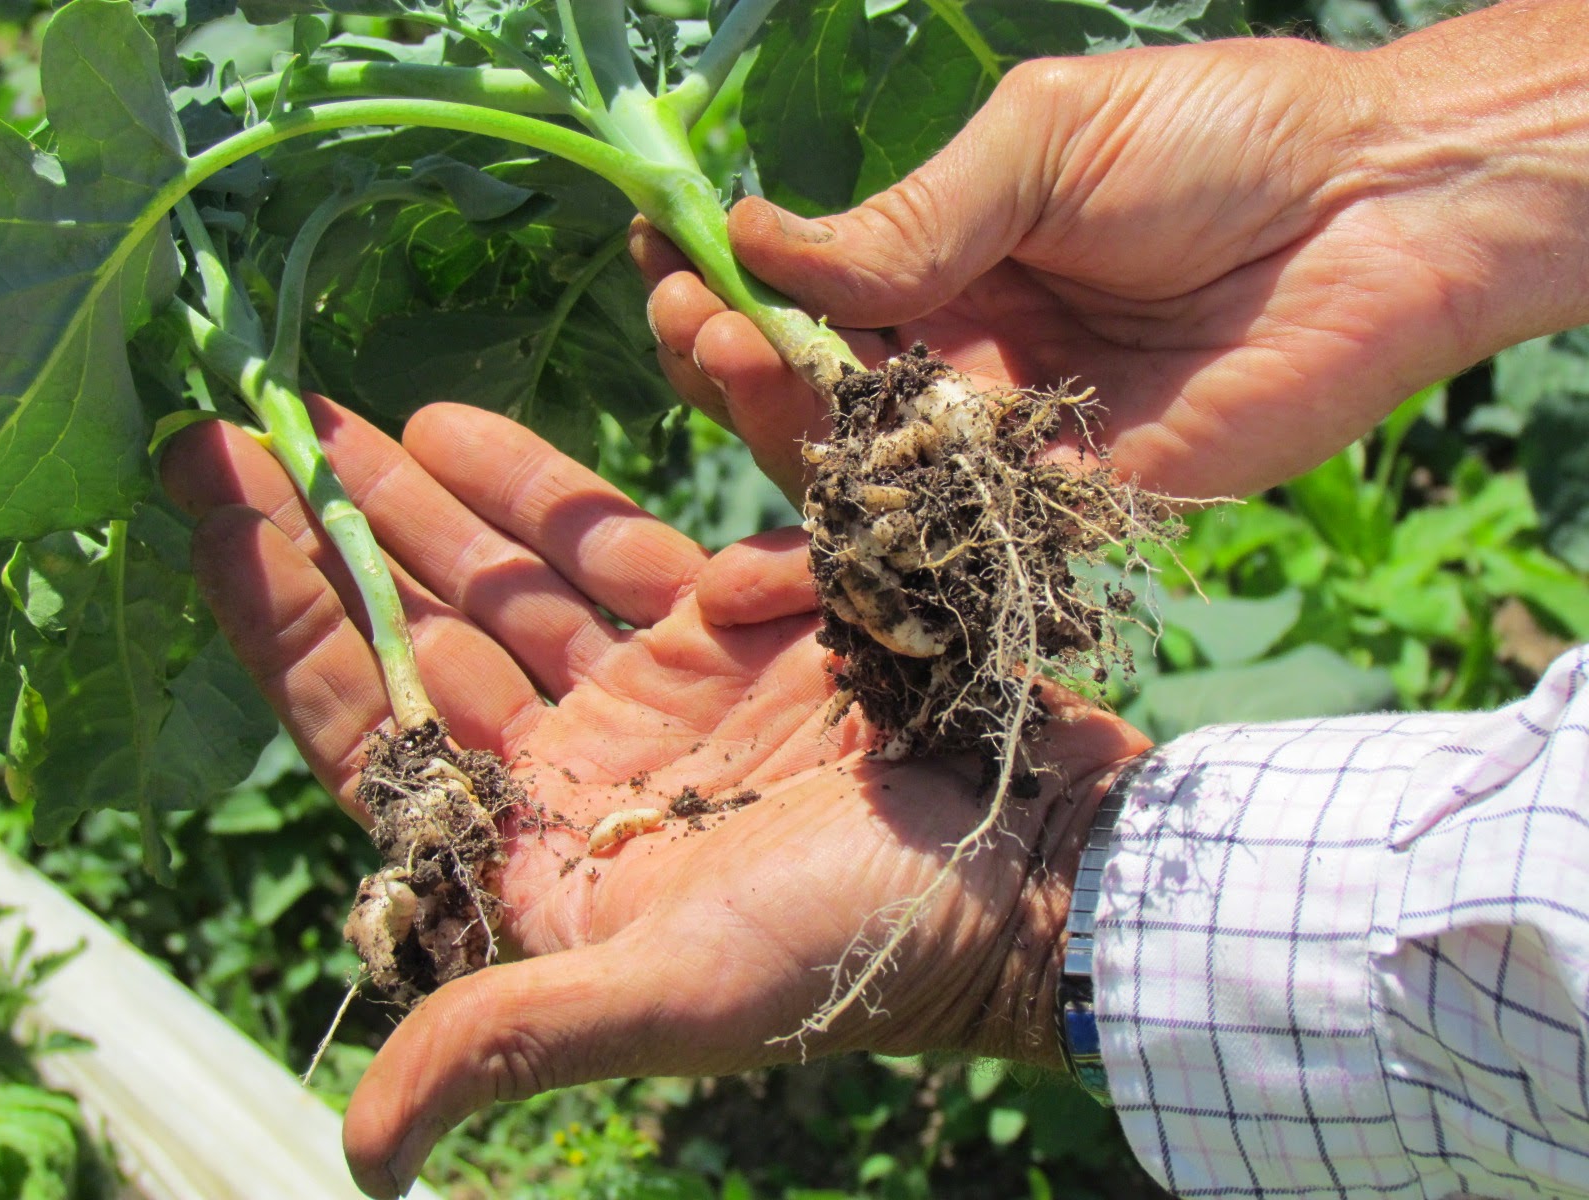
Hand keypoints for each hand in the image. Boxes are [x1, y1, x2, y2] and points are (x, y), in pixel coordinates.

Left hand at [161, 401, 1147, 1197]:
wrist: (1038, 866)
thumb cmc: (864, 944)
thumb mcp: (679, 995)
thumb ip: (513, 1037)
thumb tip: (358, 1157)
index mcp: (544, 858)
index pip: (375, 726)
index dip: (284, 624)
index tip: (210, 510)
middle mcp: (586, 773)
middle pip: (429, 638)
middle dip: (337, 544)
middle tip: (243, 438)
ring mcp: (660, 695)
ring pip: (516, 581)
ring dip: (428, 506)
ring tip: (340, 421)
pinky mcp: (735, 632)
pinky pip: (622, 542)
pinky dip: (551, 490)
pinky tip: (474, 431)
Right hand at [640, 18, 1588, 501]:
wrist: (1381, 215)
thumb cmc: (1217, 143)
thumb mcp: (1040, 145)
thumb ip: (910, 218)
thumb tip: (755, 237)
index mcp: (948, 262)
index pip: (808, 291)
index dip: (730, 282)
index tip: (663, 258)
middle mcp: (962, 358)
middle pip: (816, 389)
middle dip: (735, 358)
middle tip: (692, 323)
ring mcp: (1006, 440)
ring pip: (866, 467)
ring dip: (784, 430)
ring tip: (731, 364)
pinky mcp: (1064, 508)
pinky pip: (952, 540)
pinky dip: (874, 543)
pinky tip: (805, 516)